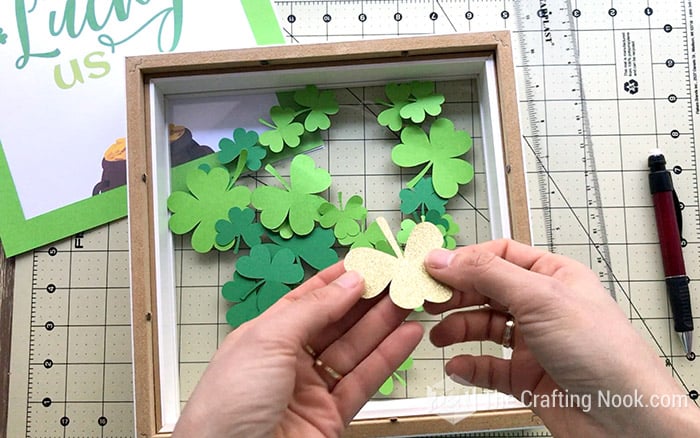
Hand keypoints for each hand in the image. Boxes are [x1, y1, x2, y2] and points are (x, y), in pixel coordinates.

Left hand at [173, 263, 422, 437]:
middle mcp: (290, 360)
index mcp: (266, 335)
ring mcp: (312, 389)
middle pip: (337, 323)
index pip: (308, 299)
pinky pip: (364, 381)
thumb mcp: (267, 340)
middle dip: (368, 300)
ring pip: (355, 349)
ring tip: (410, 300)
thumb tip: (348, 281)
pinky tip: (407, 336)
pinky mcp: (332, 417)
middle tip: (398, 278)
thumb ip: (313, 308)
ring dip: (384, 324)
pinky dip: (388, 358)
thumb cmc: (229, 403)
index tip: (368, 261)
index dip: (338, 279)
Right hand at [424, 239, 699, 436]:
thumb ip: (486, 275)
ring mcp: (533, 343)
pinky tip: (457, 367)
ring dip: (457, 329)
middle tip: (426, 302)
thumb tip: (441, 257)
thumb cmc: (601, 351)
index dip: (464, 260)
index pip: (498, 256)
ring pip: (483, 328)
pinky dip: (469, 366)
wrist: (625, 419)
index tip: (432, 269)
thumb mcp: (540, 298)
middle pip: (485, 291)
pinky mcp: (526, 378)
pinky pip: (487, 368)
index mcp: (551, 277)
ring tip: (439, 337)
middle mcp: (541, 307)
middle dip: (455, 295)